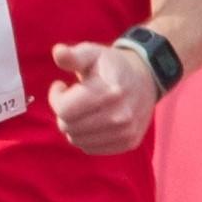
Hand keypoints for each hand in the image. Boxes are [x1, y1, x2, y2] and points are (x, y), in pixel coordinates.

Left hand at [46, 40, 156, 155]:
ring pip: (77, 140)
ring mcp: (126, 132)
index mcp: (110, 92)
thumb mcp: (91, 53)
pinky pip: (91, 148)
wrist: (145, 78)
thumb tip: (58, 52)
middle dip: (64, 112)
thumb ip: (72, 56)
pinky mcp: (129, 142)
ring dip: (73, 125)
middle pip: (68, 127)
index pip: (64, 110)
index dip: (55, 98)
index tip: (61, 86)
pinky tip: (93, 120)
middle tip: (73, 98)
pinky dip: (85, 137)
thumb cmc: (110, 65)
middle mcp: (121, 115)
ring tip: (84, 109)